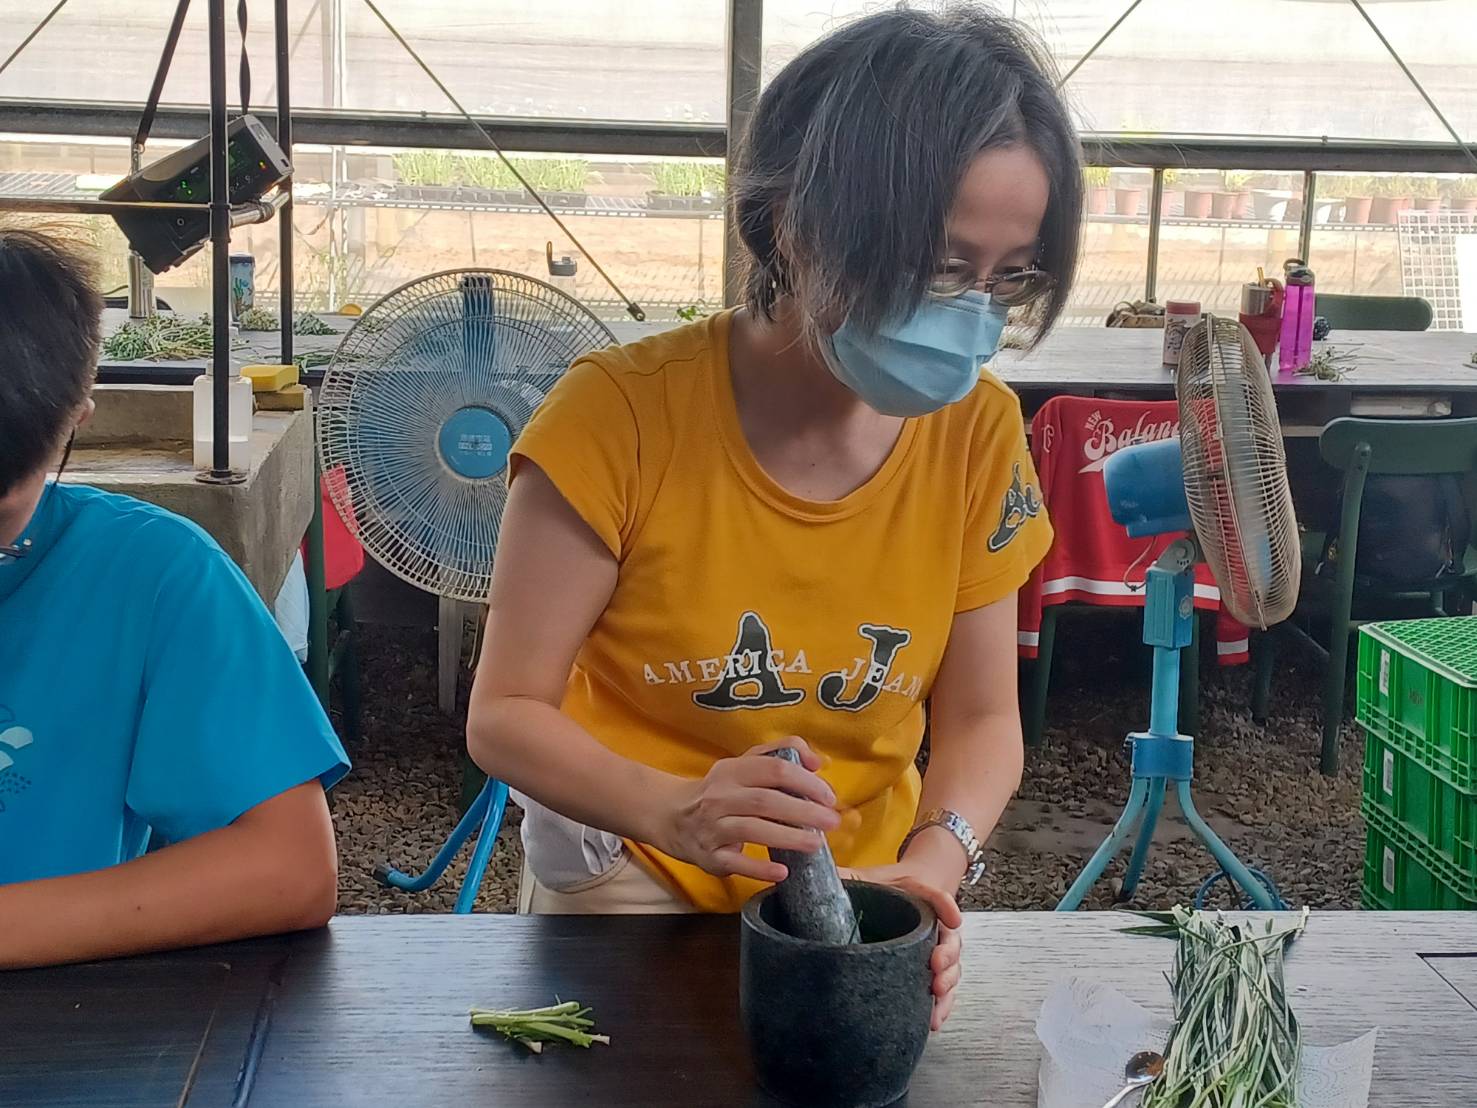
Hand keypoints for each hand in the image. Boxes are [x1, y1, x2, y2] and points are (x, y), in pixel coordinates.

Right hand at [659, 738, 839, 883]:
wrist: (672, 816)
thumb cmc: (722, 790)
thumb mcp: (744, 764)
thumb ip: (781, 753)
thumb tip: (817, 762)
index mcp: (733, 770)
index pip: (774, 768)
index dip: (805, 781)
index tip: (829, 797)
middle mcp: (720, 796)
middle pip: (766, 800)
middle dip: (804, 811)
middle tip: (832, 822)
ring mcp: (712, 827)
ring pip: (752, 829)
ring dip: (788, 837)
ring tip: (816, 844)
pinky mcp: (709, 856)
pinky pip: (735, 862)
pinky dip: (759, 868)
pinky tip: (782, 871)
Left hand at [839, 860, 963, 1030]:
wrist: (904, 893)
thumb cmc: (887, 888)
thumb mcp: (868, 878)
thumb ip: (848, 879)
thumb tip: (818, 877)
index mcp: (921, 896)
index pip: (937, 897)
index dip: (946, 906)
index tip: (952, 918)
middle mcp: (934, 924)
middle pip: (950, 939)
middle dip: (947, 956)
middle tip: (936, 969)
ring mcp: (937, 948)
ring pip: (951, 967)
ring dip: (948, 984)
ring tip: (936, 999)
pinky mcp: (933, 970)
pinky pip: (945, 989)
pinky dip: (942, 1004)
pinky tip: (933, 1019)